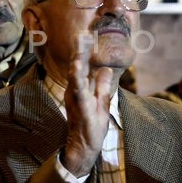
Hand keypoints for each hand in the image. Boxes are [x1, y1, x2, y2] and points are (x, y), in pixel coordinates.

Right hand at [60, 33, 114, 177]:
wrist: (85, 149)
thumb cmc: (91, 127)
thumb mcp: (101, 102)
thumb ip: (102, 86)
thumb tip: (106, 69)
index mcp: (81, 89)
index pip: (84, 66)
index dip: (85, 50)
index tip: (88, 33)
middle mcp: (76, 92)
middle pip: (78, 69)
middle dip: (80, 52)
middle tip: (82, 34)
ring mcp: (77, 102)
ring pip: (76, 81)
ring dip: (77, 67)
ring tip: (78, 54)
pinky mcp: (81, 112)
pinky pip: (80, 97)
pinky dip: (79, 85)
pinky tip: (78, 76)